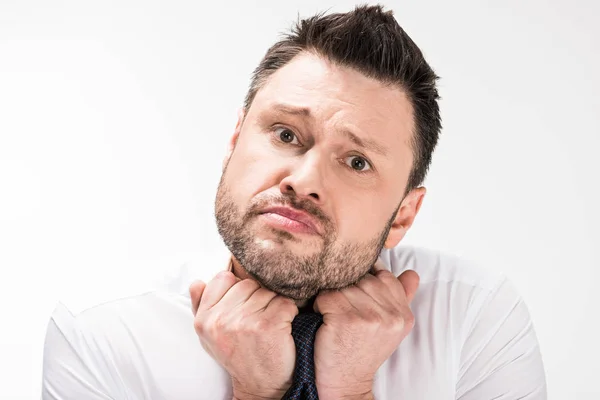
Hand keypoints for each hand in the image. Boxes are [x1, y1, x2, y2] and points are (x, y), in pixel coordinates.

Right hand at [190, 271, 298, 399]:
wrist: (260, 387)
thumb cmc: (237, 356)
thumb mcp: (210, 335)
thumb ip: (201, 306)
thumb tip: (197, 282)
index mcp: (204, 319)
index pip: (223, 278)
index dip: (237, 288)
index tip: (242, 305)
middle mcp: (221, 320)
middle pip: (248, 283)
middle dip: (257, 297)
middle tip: (258, 318)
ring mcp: (245, 322)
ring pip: (268, 292)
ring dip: (273, 305)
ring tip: (268, 324)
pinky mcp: (268, 325)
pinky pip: (285, 302)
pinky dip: (289, 312)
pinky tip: (281, 328)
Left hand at [312, 265, 419, 399]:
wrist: (346, 383)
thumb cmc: (363, 352)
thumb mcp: (390, 327)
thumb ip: (402, 297)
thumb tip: (412, 274)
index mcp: (403, 315)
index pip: (384, 276)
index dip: (365, 282)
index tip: (358, 298)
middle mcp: (390, 315)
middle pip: (363, 278)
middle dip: (349, 289)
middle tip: (344, 309)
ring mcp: (368, 317)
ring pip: (344, 285)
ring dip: (333, 296)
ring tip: (335, 315)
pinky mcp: (344, 320)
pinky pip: (326, 296)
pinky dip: (320, 305)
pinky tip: (325, 319)